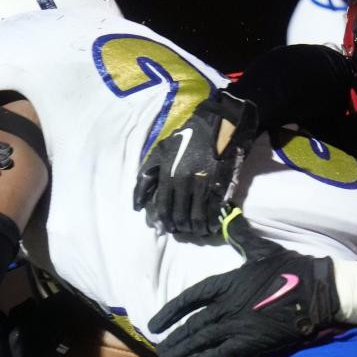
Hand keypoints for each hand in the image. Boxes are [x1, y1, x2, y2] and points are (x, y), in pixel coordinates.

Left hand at [133, 89, 258, 236]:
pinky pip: (214, 212)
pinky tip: (210, 227)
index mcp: (168, 175)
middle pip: (180, 215)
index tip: (168, 227)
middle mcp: (184, 183)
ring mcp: (203, 185)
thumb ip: (146, 178)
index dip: (165, 221)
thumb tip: (136, 205)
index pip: (163, 207)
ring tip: (197, 231)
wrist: (216, 126)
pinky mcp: (220, 185)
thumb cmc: (186, 139)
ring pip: (197, 217)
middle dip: (180, 227)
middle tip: (182, 230)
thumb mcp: (160, 154)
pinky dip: (211, 223)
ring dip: (196, 228)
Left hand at [150, 208, 338, 356]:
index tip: (155, 323)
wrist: (316, 291)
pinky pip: (218, 355)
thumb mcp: (262, 248)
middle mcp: (226, 305)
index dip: (170, 311)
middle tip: (159, 351)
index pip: (190, 298)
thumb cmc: (291, 268)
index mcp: (227, 282)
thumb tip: (230, 215)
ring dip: (181, 352)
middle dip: (173, 339)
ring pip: (200, 341)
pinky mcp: (250, 342)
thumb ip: (241, 235)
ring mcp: (237, 325)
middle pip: (191, 325)